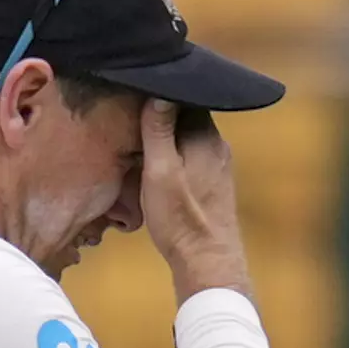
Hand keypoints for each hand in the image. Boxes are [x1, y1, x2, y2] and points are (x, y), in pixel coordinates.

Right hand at [136, 98, 251, 303]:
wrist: (206, 259)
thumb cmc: (180, 217)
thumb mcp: (160, 171)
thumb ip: (159, 132)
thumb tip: (158, 92)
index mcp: (205, 136)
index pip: (186, 97)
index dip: (161, 90)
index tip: (136, 88)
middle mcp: (217, 144)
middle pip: (188, 116)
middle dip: (162, 112)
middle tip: (130, 110)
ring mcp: (218, 163)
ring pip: (189, 136)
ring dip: (167, 134)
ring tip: (138, 135)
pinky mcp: (214, 180)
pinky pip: (192, 153)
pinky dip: (174, 152)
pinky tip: (156, 162)